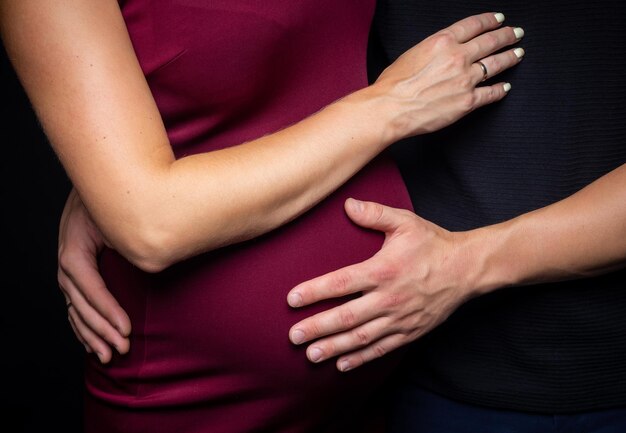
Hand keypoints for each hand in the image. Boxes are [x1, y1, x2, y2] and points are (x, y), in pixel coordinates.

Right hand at [58, 189, 130, 362]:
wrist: (107, 183)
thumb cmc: (117, 199)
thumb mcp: (122, 217)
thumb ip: (130, 242)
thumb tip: (151, 264)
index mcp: (75, 245)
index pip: (87, 284)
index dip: (105, 309)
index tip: (126, 329)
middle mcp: (68, 257)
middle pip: (79, 301)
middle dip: (100, 328)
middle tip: (121, 349)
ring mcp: (70, 265)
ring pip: (75, 307)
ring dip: (91, 333)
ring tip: (108, 356)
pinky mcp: (78, 271)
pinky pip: (76, 304)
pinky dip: (84, 324)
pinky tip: (91, 343)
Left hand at [287, 198, 476, 371]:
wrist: (467, 269)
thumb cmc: (433, 244)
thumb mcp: (405, 222)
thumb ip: (375, 214)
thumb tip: (347, 204)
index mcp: (383, 270)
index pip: (342, 282)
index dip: (315, 291)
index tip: (291, 299)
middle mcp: (389, 298)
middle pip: (346, 317)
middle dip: (317, 327)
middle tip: (293, 336)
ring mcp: (400, 318)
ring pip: (361, 338)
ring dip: (334, 347)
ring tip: (311, 355)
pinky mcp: (410, 331)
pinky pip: (382, 349)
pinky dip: (361, 358)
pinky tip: (342, 364)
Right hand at [372, 12, 523, 138]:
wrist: (391, 109)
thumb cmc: (393, 85)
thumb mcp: (412, 54)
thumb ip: (433, 50)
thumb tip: (442, 53)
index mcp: (443, 41)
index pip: (474, 25)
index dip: (490, 21)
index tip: (499, 20)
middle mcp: (458, 57)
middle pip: (490, 42)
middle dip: (506, 36)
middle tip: (516, 34)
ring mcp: (466, 79)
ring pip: (496, 64)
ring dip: (510, 58)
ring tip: (518, 54)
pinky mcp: (468, 101)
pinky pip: (491, 93)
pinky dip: (500, 90)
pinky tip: (505, 87)